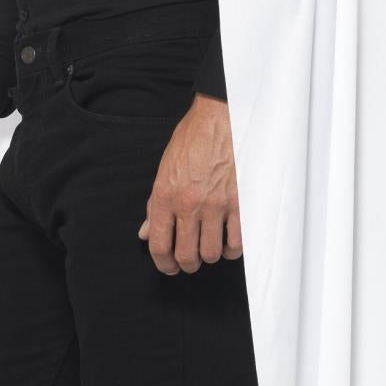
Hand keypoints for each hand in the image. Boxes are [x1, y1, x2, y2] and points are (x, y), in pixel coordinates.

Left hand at [137, 93, 242, 274]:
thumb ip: (153, 205)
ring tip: (210, 248)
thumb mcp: (164, 170)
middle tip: (190, 261)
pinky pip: (236, 241)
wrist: (220, 118)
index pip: (159, 245)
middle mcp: (188, 204)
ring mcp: (216, 205)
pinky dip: (232, 248)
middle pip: (186, 256)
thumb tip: (145, 233)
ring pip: (212, 253)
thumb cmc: (191, 141)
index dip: (163, 264)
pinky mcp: (239, 203)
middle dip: (187, 265)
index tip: (168, 267)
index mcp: (164, 196)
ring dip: (210, 256)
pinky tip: (229, 241)